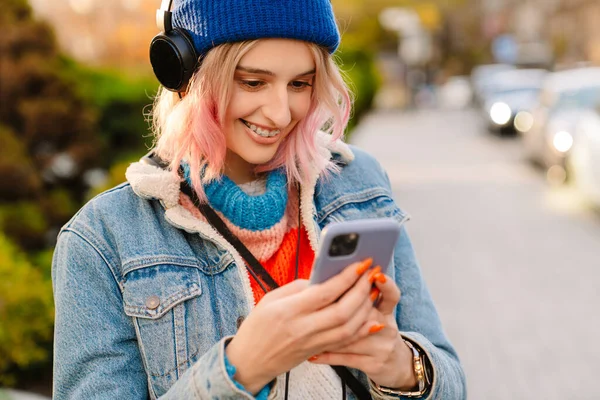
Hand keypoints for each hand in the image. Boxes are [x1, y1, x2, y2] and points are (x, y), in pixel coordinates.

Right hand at [225, 258, 375, 393]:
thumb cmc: (257, 327)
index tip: (360, 264)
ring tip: (372, 290)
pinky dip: (362, 329)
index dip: (346, 277)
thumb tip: (324, 278)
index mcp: (289, 311)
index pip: (325, 293)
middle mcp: (303, 329)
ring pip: (348, 328)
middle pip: (342, 311)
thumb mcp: (270, 299)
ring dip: (365, 308)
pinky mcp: (317, 352)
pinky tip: (370, 316)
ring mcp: (312, 343)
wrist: (249, 362)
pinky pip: (345, 341)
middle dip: (361, 290)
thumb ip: (298, 287)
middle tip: (372, 273)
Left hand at [308, 269, 417, 389]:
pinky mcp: (373, 364)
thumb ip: (361, 297)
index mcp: (386, 311)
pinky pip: (345, 358)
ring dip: (329, 334)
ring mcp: (381, 347)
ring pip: (352, 337)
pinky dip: (327, 356)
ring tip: (309, 327)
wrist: (396, 365)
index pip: (391, 295)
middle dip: (346, 307)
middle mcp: (387, 327)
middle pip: (367, 314)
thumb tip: (333, 280)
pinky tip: (312, 354)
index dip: (386, 285)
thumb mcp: (377, 313)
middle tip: (323, 301)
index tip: (376, 274)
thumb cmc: (377, 333)